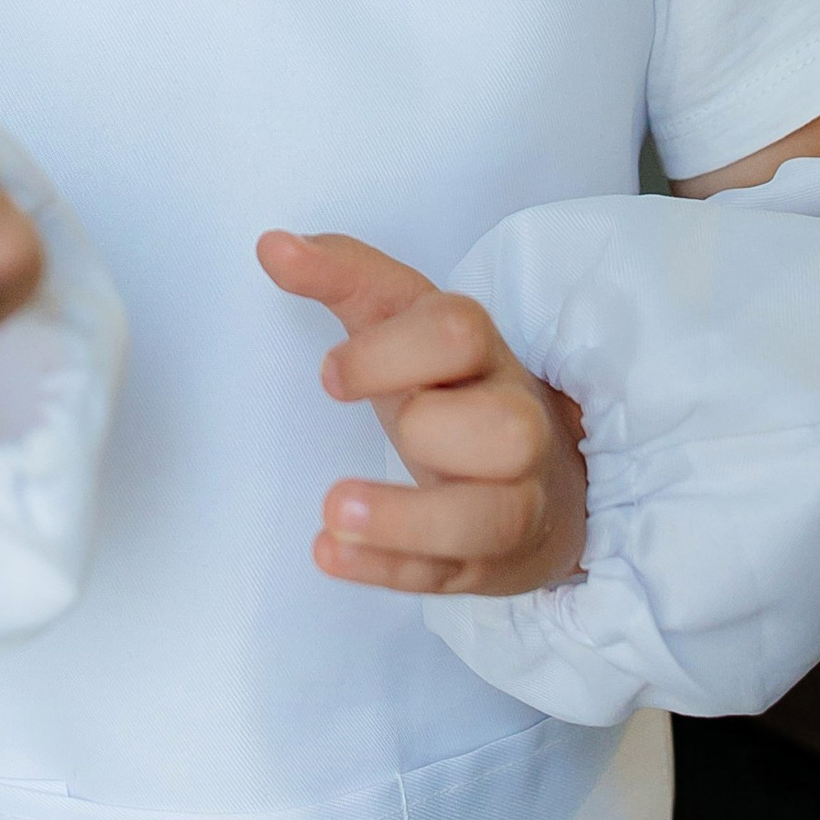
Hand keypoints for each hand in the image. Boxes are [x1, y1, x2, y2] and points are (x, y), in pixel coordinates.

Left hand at [257, 230, 586, 596]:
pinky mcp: (491, 561)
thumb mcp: (406, 324)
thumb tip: (272, 244)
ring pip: (489, 516)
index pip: (460, 333)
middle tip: (384, 427)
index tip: (329, 376)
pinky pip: (450, 574)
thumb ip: (344, 277)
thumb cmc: (455, 390)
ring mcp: (511, 499)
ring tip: (332, 511)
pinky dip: (388, 568)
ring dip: (406, 518)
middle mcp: (513, 425)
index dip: (391, 351)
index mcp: (484, 354)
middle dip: (432, 429)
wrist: (546, 480)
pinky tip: (331, 554)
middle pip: (502, 426)